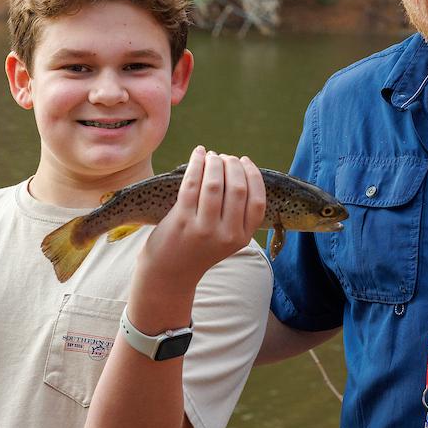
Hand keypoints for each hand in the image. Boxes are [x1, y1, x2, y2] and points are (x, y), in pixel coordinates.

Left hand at [139, 145, 266, 289]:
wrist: (171, 273)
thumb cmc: (199, 250)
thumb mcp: (227, 239)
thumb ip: (237, 214)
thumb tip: (240, 170)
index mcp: (242, 238)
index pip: (257, 201)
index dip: (253, 175)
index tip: (245, 161)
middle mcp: (227, 235)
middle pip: (237, 188)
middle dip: (233, 165)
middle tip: (225, 158)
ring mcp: (204, 228)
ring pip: (214, 184)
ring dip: (214, 163)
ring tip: (212, 156)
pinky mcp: (182, 220)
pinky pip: (192, 184)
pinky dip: (196, 163)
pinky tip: (198, 153)